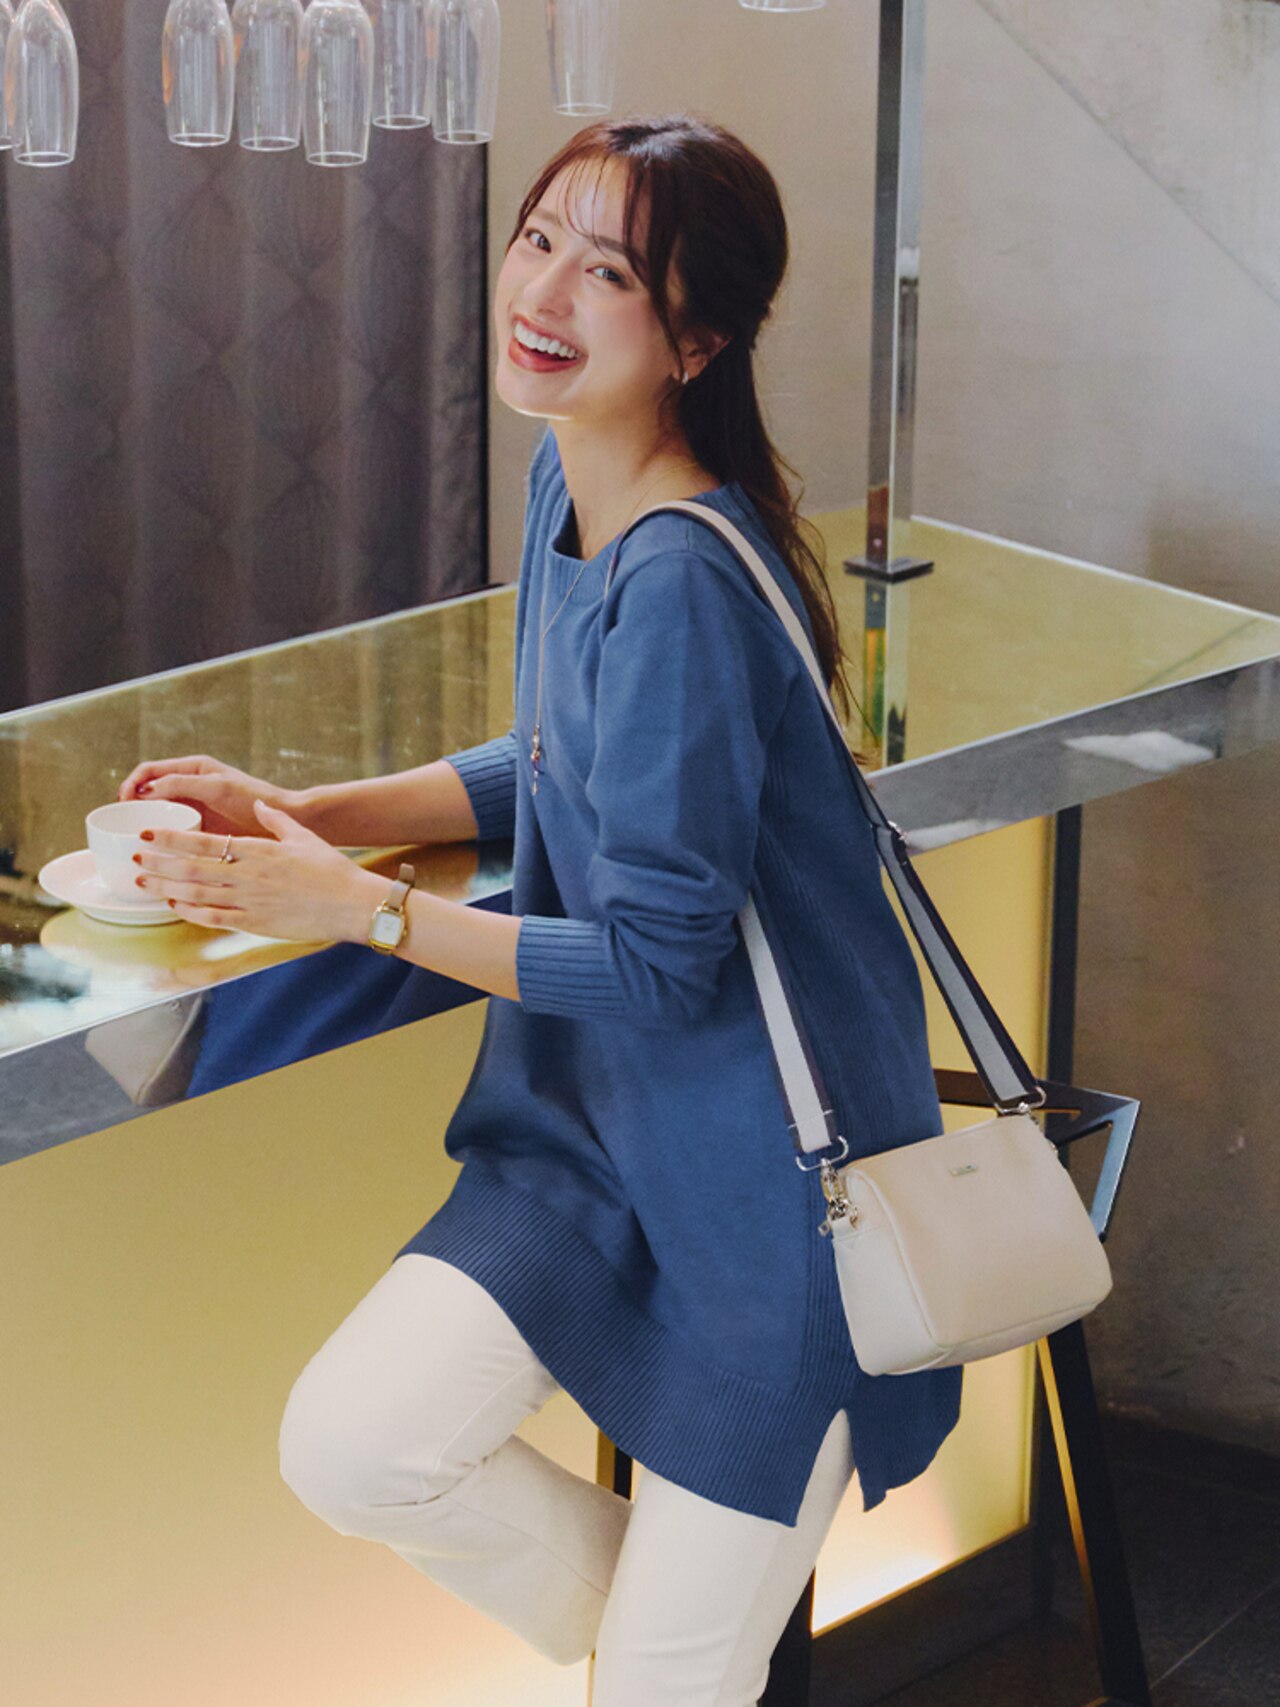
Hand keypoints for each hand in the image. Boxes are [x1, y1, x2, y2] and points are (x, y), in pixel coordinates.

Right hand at [117, 754, 298, 838]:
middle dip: (131, 805)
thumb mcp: (215, 787)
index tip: (121, 803)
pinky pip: (173, 829)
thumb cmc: (252, 797)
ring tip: (133, 839)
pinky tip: (155, 850)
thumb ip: (181, 784)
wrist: (282, 818)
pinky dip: (160, 837)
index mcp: (192, 769)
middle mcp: (190, 786)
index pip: (148, 771)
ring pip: (158, 813)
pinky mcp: (201, 827)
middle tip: (121, 825)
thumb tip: (145, 791)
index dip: (130, 784)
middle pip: (148, 792)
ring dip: (144, 823)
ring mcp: (194, 807)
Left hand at [132, 798, 388, 942]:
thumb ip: (276, 820)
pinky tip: (175, 905)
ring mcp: (250, 901)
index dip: (172, 838)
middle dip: (158, 862)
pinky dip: (190, 912)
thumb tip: (259, 806)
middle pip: (191, 868)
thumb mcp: (304, 837)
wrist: (353, 905)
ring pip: (196, 893)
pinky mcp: (256, 923)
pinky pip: (214, 918)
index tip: (150, 833)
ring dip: (165, 886)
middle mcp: (248, 875)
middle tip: (134, 857)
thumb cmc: (333, 870)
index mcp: (258, 850)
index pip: (204, 841)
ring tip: (141, 880)